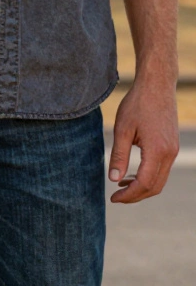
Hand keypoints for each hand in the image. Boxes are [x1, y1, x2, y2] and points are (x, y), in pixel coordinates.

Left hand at [108, 77, 179, 202]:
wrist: (156, 86)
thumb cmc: (136, 105)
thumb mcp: (122, 130)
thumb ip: (119, 156)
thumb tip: (113, 180)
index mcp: (158, 151)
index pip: (145, 184)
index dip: (129, 195)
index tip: (113, 199)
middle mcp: (170, 153)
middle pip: (155, 187)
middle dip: (136, 196)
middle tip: (116, 198)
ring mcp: (173, 150)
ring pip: (160, 180)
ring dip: (141, 187)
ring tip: (120, 186)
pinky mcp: (172, 146)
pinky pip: (162, 169)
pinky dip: (148, 176)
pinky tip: (131, 174)